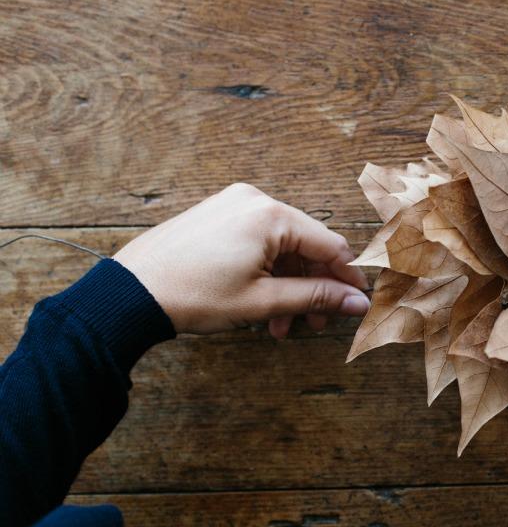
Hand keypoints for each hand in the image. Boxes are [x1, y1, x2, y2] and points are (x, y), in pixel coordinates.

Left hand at [114, 184, 369, 336]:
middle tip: (314, 324)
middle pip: (306, 246)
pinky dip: (266, 273)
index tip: (357, 303)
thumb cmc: (192, 295)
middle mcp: (255, 201)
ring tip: (280, 325)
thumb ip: (316, 298)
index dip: (347, 277)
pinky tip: (262, 306)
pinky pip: (258, 242)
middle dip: (313, 288)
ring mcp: (233, 205)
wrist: (130, 293)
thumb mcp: (263, 301)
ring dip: (288, 287)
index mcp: (270, 215)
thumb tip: (357, 302)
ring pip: (282, 248)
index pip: (330, 245)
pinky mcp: (218, 215)